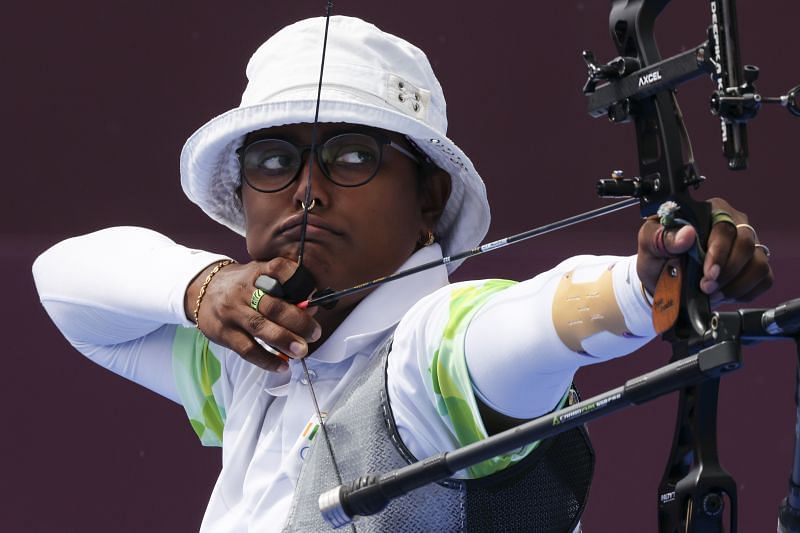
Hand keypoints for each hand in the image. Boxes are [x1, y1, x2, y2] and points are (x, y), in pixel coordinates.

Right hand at [185, 258, 320, 371]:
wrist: (201, 291)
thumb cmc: (240, 286)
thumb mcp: (258, 277)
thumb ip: (284, 290)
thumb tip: (312, 308)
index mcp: (256, 273)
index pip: (278, 269)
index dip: (296, 278)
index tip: (313, 293)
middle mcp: (244, 291)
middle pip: (273, 305)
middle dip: (298, 321)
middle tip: (314, 333)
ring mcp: (232, 312)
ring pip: (260, 327)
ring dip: (284, 341)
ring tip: (301, 351)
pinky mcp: (224, 333)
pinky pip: (247, 349)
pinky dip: (266, 360)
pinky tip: (282, 366)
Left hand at [637, 197, 772, 304]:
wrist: (661, 281)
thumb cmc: (658, 257)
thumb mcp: (649, 245)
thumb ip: (662, 237)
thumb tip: (686, 235)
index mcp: (709, 211)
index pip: (724, 227)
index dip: (719, 252)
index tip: (707, 273)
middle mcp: (733, 224)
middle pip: (746, 245)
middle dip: (726, 272)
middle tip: (706, 287)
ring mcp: (747, 245)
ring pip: (758, 264)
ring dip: (735, 285)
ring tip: (712, 293)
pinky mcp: (754, 266)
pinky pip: (763, 279)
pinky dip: (744, 292)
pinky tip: (724, 294)